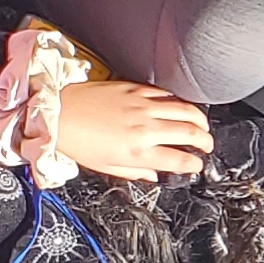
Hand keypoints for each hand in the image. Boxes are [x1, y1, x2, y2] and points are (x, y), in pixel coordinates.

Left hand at [53, 77, 214, 180]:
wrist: (56, 112)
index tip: (196, 165)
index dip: (194, 164)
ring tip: (202, 126)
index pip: (180, 159)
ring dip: (199, 119)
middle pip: (190, 133)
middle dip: (205, 141)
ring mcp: (142, 105)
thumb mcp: (106, 167)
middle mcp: (144, 128)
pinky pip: (167, 94)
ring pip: (185, 110)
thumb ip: (135, 171)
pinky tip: (181, 106)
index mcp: (138, 152)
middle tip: (207, 145)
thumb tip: (152, 174)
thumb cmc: (75, 140)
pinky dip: (179, 101)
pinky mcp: (135, 89)